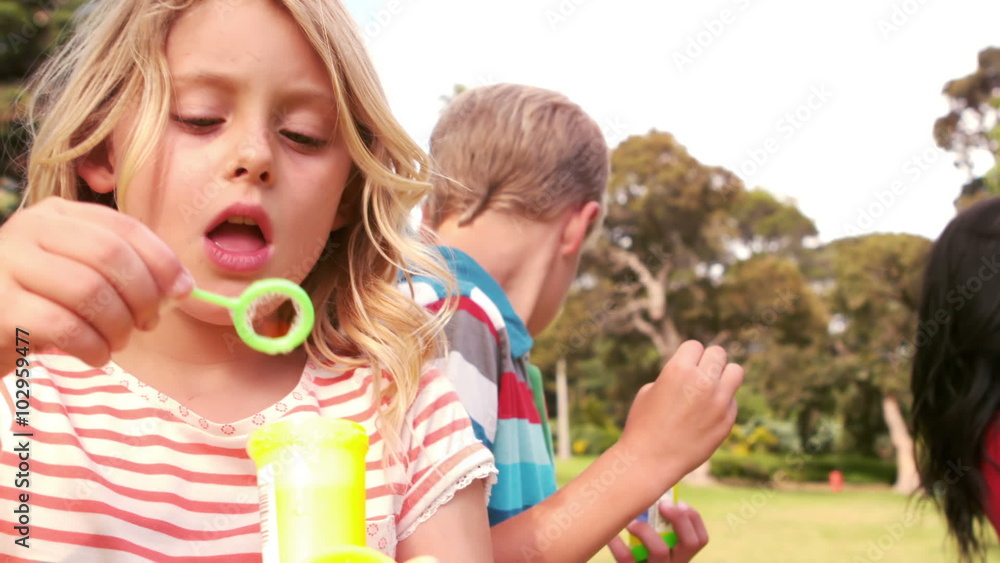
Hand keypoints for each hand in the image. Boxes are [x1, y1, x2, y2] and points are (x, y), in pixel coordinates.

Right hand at [0, 198, 191, 366]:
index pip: (124, 227)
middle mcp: (28, 229)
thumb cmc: (40, 303)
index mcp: (58, 214)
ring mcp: (7, 266)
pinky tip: (96, 355)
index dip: (162, 261)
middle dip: (143, 295)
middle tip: (148, 323)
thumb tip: (181, 287)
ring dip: (118, 325)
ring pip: (89, 291)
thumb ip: (124, 271)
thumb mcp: (79, 273)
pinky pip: (63, 327)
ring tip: (118, 342)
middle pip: (109, 256)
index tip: (182, 291)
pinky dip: (93, 346)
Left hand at [607, 501, 707, 562]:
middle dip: (679, 518)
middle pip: (690, 543)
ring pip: (660, 550)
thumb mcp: (656, 543)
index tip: (678, 502)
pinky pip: (627, 558)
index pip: (700, 539)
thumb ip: (658, 525)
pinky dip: (618, 544)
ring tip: (631, 522)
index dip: (693, 518)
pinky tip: (612, 535)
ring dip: (646, 530)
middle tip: (662, 504)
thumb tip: (653, 492)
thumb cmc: (638, 554)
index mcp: (681, 556)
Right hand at [618, 341, 742, 486]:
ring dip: (724, 376)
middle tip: (699, 375)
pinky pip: (732, 400)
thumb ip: (675, 375)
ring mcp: (718, 402)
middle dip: (708, 362)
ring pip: (736, 371)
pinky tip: (707, 414)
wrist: (650, 461)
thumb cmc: (644, 424)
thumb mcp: (650, 390)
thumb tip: (693, 371)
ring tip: (712, 387)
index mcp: (678, 369)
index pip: (695, 346)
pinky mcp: (727, 420)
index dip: (688, 356)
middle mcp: (702, 382)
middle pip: (718, 353)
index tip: (683, 367)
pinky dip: (723, 403)